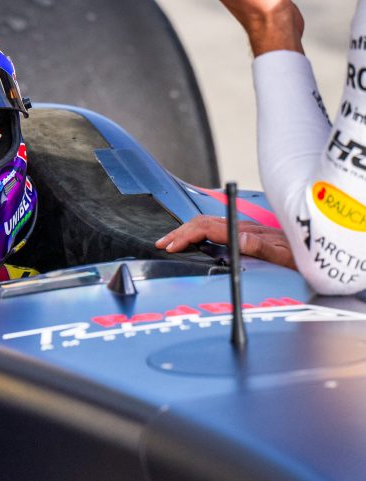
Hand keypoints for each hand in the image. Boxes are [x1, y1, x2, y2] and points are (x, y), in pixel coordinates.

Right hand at [156, 214, 296, 269]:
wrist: (319, 250)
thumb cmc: (303, 258)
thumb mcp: (286, 258)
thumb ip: (262, 247)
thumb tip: (238, 238)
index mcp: (248, 233)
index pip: (208, 228)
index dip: (186, 236)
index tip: (171, 246)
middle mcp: (244, 227)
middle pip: (203, 222)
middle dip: (179, 232)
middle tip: (161, 244)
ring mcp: (245, 229)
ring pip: (208, 223)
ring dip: (186, 231)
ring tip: (170, 241)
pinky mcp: (247, 234)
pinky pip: (216, 228)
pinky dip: (197, 232)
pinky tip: (193, 239)